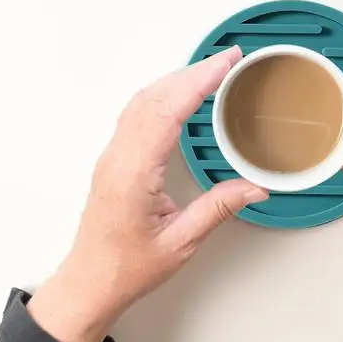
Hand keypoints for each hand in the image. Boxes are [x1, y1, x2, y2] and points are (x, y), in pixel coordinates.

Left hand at [27, 47, 267, 341]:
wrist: (88, 283)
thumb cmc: (126, 268)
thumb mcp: (180, 243)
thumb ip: (218, 209)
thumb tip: (254, 187)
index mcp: (133, 173)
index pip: (167, 111)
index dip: (198, 82)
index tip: (225, 63)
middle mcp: (118, 156)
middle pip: (154, 96)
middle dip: (193, 72)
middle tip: (228, 58)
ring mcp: (112, 154)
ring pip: (143, 100)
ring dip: (177, 79)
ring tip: (211, 69)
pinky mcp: (114, 157)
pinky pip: (137, 112)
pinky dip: (163, 93)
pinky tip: (180, 93)